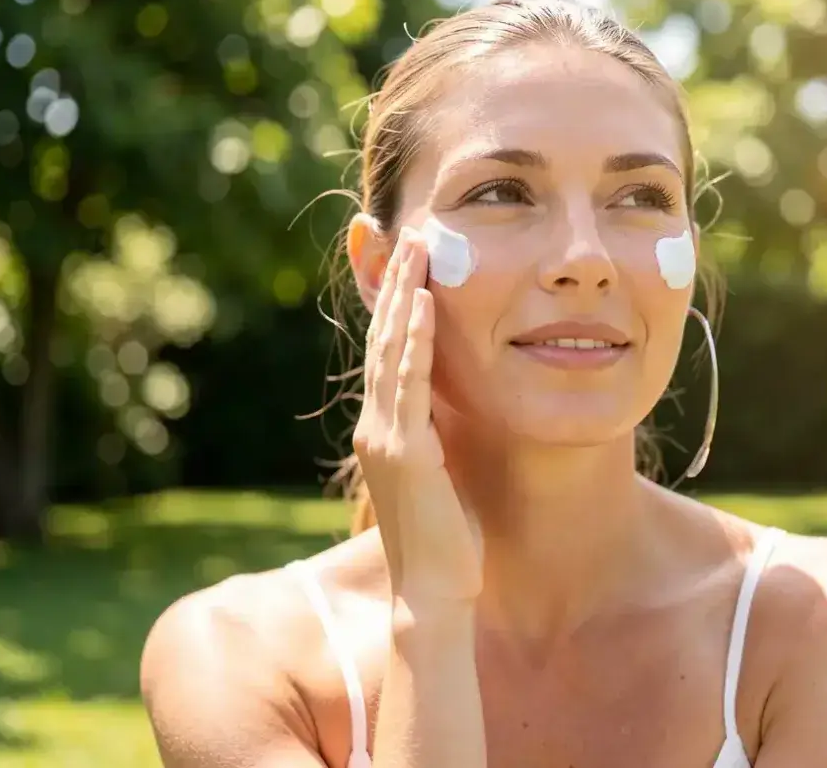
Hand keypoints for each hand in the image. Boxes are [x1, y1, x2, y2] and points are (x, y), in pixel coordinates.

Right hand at [353, 227, 482, 604]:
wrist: (434, 592)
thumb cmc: (446, 539)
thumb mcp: (439, 474)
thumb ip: (436, 436)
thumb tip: (451, 406)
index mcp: (383, 431)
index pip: (386, 354)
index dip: (393, 306)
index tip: (407, 264)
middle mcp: (375, 427)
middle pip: (382, 341)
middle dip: (394, 286)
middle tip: (407, 235)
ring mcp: (385, 437)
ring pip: (392, 352)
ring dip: (404, 298)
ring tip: (418, 250)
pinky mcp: (406, 451)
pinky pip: (411, 383)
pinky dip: (416, 340)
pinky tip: (426, 304)